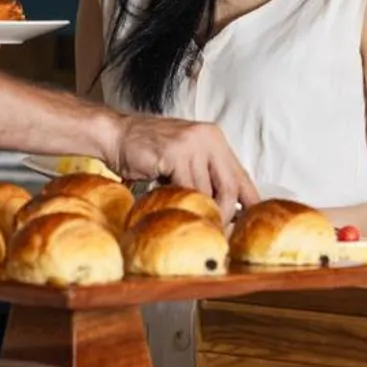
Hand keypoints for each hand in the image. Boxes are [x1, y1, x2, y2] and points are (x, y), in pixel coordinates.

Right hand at [114, 115, 259, 217]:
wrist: (116, 135)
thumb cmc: (148, 151)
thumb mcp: (184, 158)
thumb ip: (204, 175)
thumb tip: (227, 210)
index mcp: (214, 138)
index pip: (241, 175)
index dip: (249, 202)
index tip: (250, 223)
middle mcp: (208, 138)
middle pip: (231, 186)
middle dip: (226, 215)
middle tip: (217, 231)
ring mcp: (192, 144)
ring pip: (208, 192)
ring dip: (201, 212)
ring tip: (193, 222)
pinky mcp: (175, 153)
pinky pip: (187, 190)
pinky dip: (183, 204)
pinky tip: (174, 209)